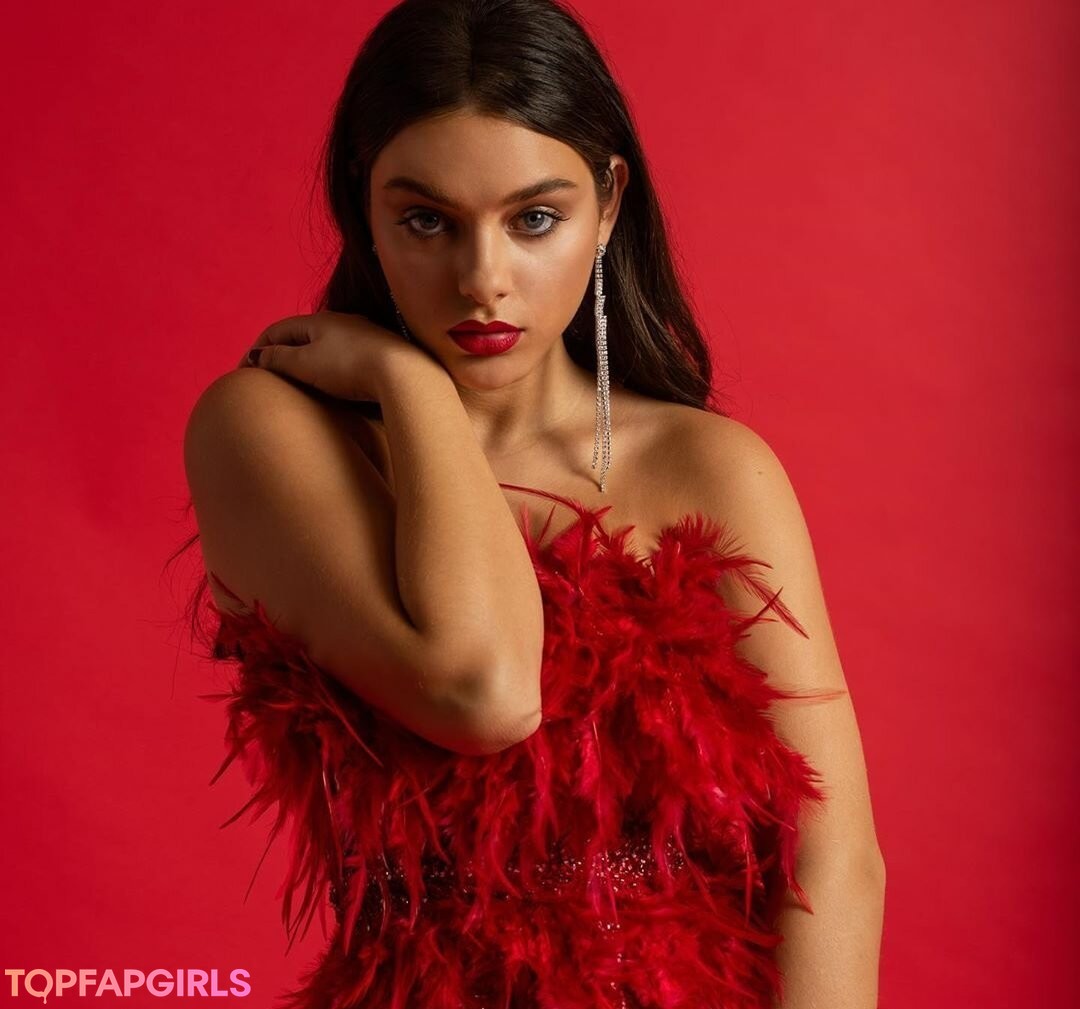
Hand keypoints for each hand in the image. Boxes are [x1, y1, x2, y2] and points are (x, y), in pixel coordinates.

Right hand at [238, 310, 430, 401]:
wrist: (404, 375)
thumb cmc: (352, 368)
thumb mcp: (306, 363)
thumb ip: (278, 358)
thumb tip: (258, 356)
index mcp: (321, 320)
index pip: (278, 329)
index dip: (257, 349)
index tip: (243, 371)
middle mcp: (344, 323)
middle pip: (302, 336)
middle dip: (281, 352)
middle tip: (266, 374)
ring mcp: (365, 339)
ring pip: (326, 348)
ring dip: (306, 362)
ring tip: (295, 382)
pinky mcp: (381, 357)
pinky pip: (346, 361)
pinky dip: (330, 371)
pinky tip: (333, 387)